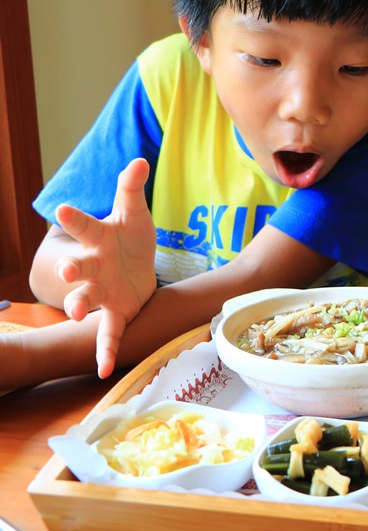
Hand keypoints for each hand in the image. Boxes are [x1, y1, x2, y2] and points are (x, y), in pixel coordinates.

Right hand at [53, 158, 156, 377]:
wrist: (137, 268)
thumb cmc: (130, 238)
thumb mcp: (135, 214)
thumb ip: (132, 190)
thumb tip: (140, 160)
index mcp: (98, 238)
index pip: (85, 225)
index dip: (75, 218)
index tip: (64, 208)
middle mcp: (93, 266)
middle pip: (79, 267)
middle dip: (72, 268)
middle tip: (67, 267)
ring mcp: (101, 290)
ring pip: (85, 298)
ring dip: (78, 305)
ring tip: (75, 312)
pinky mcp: (115, 311)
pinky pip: (109, 333)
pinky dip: (105, 351)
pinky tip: (104, 369)